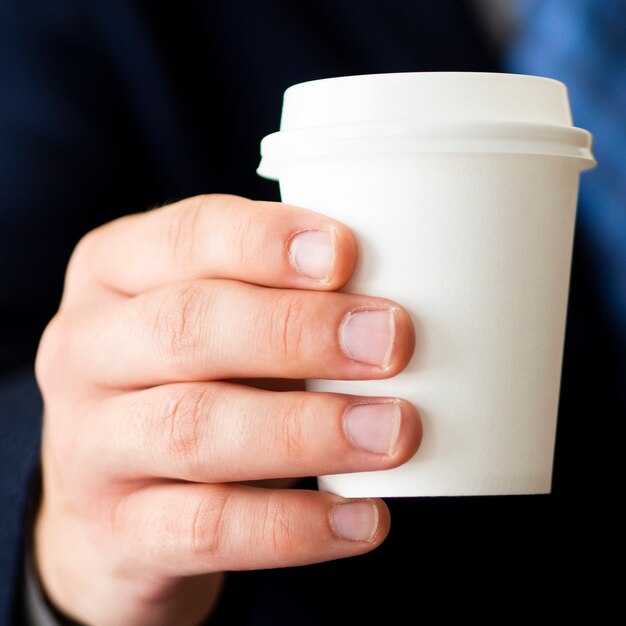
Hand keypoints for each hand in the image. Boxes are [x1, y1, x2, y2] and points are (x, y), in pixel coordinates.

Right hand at [34, 194, 420, 625]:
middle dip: (298, 331)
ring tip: (393, 431)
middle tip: (391, 343)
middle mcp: (87, 349)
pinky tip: (362, 519)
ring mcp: (90, 444)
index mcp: (114, 273)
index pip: (186, 237)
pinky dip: (293, 526)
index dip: (266, 242)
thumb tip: (383, 312)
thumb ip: (276, 304)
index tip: (347, 253)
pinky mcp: (117, 529)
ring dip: (307, 430)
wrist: (113, 503)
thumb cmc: (187, 382)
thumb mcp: (215, 323)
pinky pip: (206, 529)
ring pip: (195, 427)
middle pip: (188, 326)